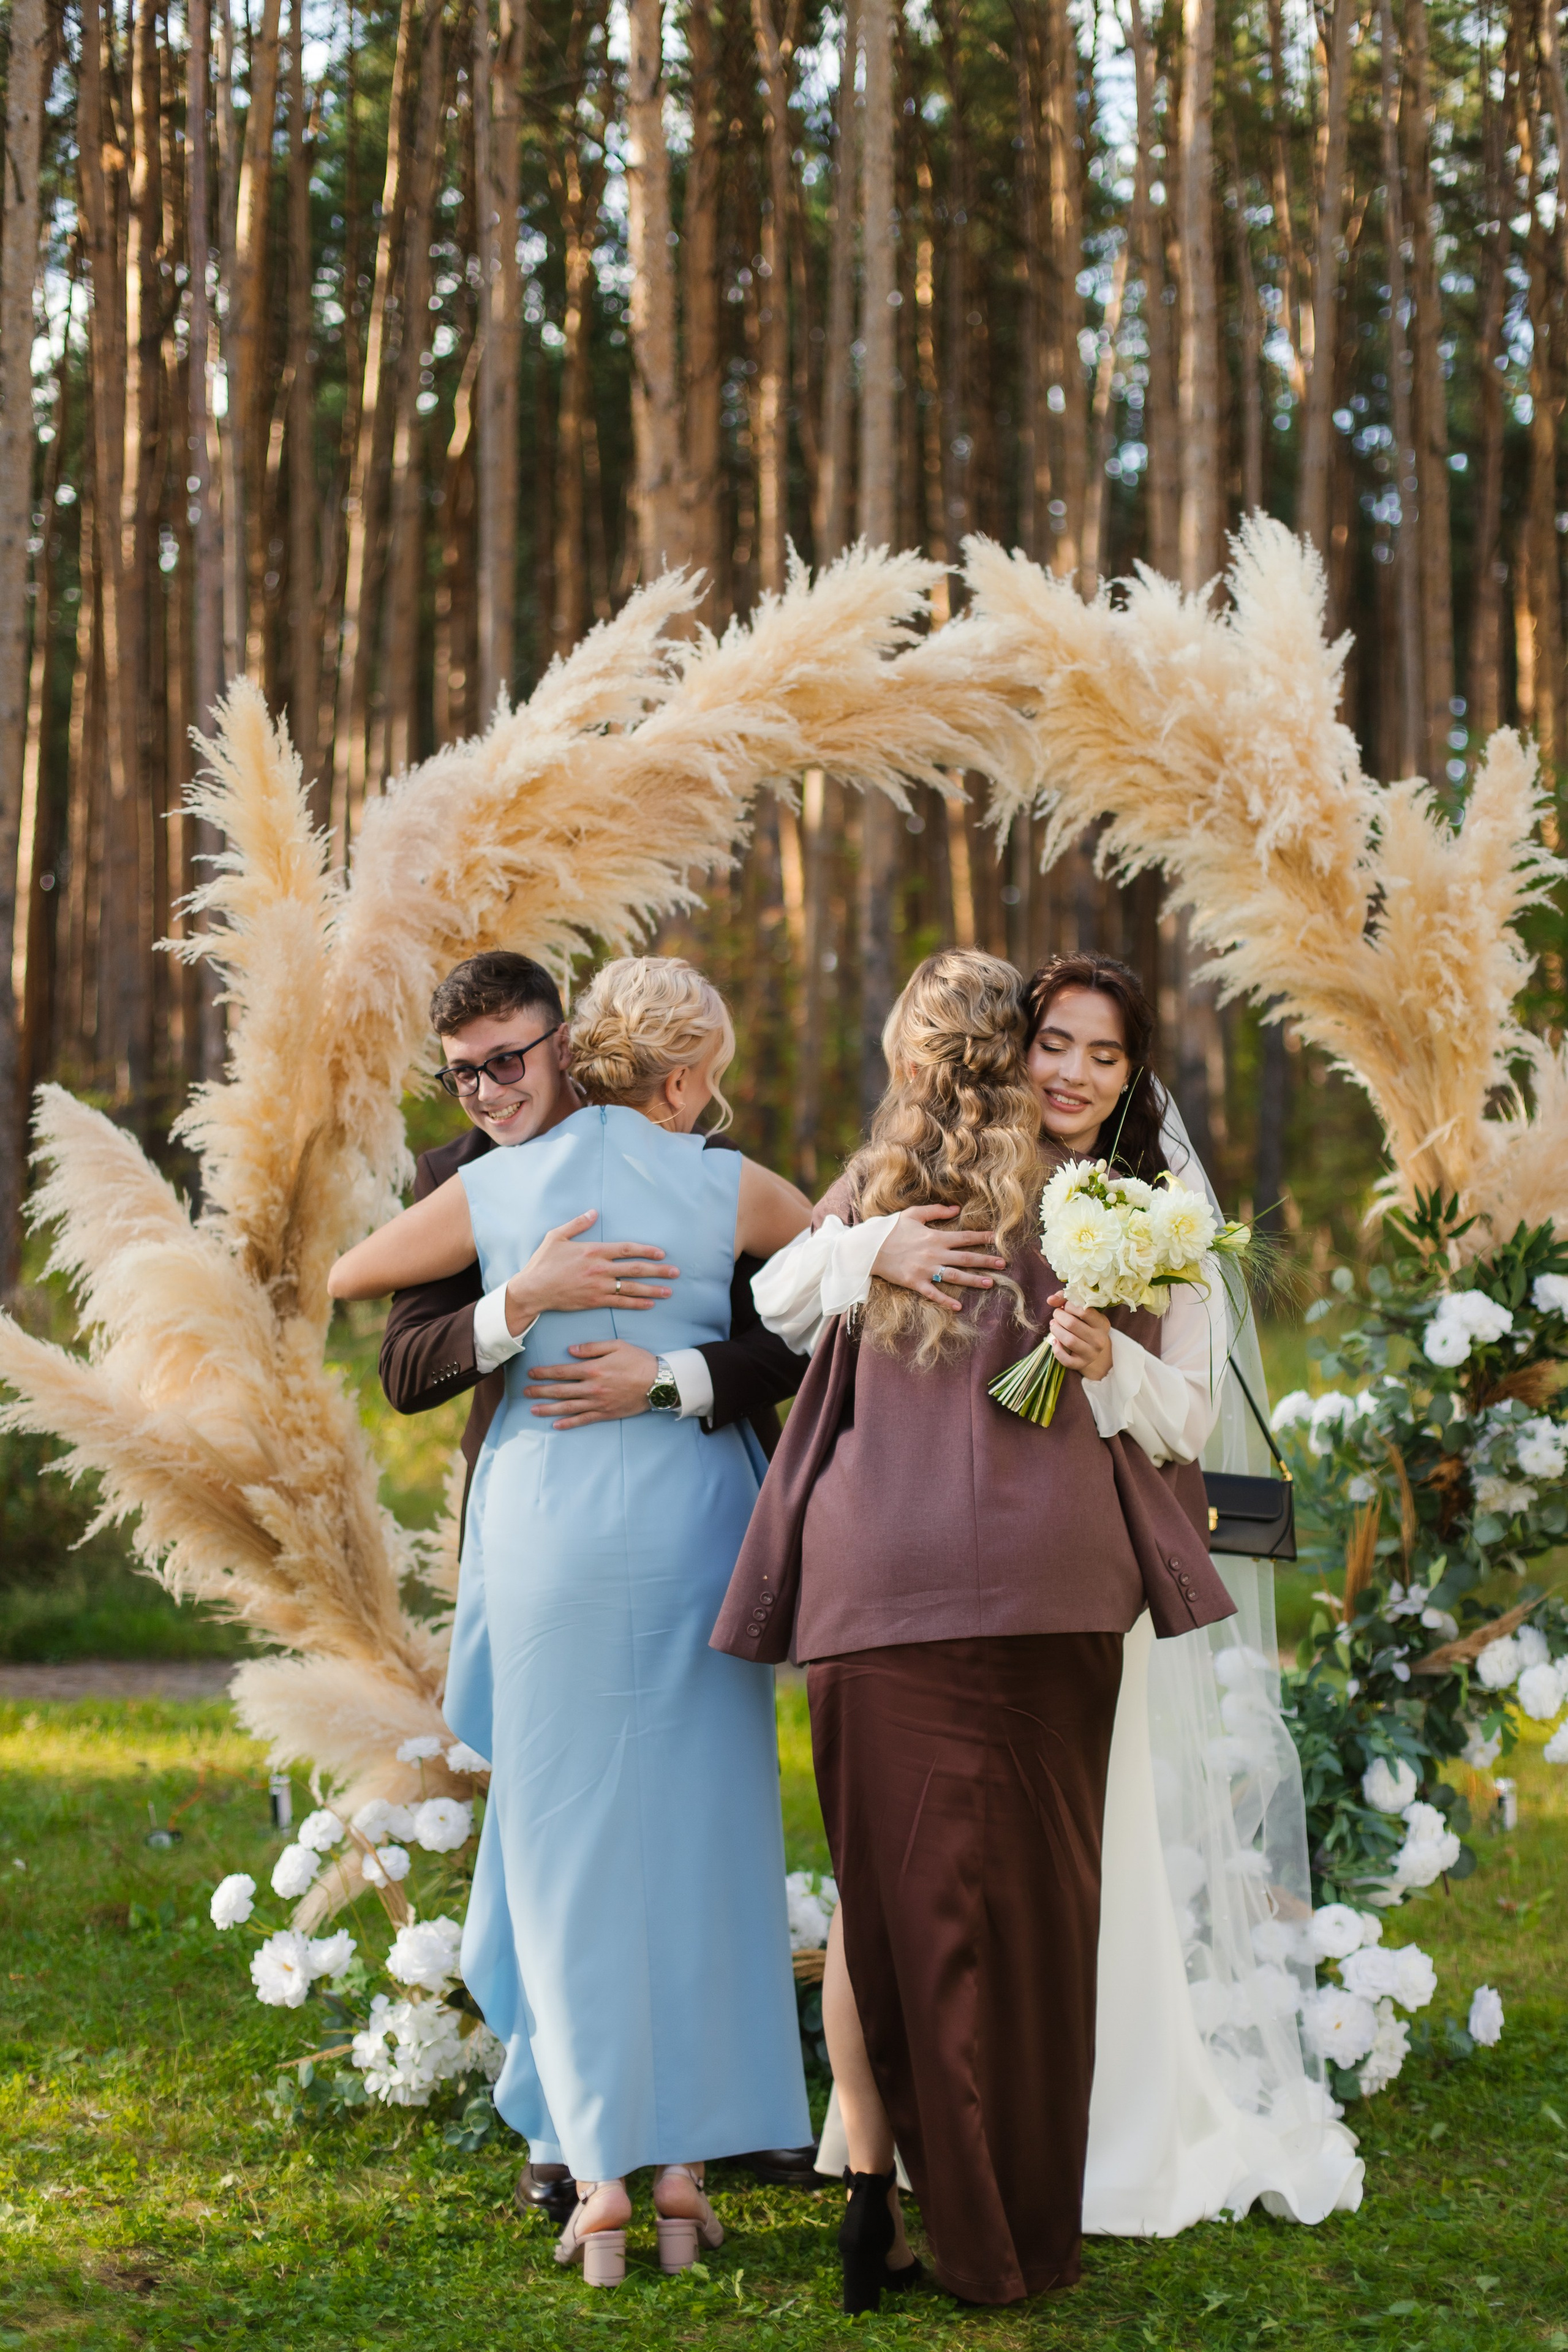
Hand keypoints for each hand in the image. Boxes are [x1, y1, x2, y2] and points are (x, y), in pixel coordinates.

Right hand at [502, 1211, 678, 1333]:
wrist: (533, 1290)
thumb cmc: (543, 1262)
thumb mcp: (556, 1236)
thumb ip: (577, 1224)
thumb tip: (593, 1212)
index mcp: (593, 1251)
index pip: (626, 1249)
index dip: (646, 1250)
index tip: (661, 1253)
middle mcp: (599, 1269)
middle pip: (635, 1269)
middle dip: (658, 1270)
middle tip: (675, 1272)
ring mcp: (598, 1287)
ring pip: (632, 1287)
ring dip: (653, 1289)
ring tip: (669, 1291)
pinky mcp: (594, 1301)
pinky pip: (621, 1303)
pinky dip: (636, 1303)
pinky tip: (649, 1304)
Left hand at [522, 1341, 660, 1429]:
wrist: (659, 1382)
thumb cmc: (638, 1360)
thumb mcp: (616, 1345)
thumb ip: (591, 1347)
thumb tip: (570, 1351)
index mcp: (593, 1369)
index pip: (562, 1371)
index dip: (544, 1372)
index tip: (531, 1373)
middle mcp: (592, 1388)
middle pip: (560, 1391)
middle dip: (540, 1391)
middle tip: (525, 1392)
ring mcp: (598, 1403)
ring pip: (568, 1407)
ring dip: (548, 1409)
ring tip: (533, 1410)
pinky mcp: (606, 1413)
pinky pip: (583, 1420)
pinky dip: (569, 1423)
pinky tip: (556, 1425)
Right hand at [869, 1204, 1005, 1312]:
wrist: (869, 1247)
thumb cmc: (890, 1229)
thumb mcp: (913, 1214)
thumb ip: (936, 1211)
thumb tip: (957, 1209)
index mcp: (935, 1237)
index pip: (965, 1237)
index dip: (982, 1238)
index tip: (997, 1239)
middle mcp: (934, 1254)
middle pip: (966, 1258)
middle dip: (986, 1261)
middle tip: (1003, 1264)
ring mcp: (925, 1270)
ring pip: (955, 1276)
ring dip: (974, 1280)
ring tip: (990, 1283)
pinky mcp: (915, 1283)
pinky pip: (933, 1293)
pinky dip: (946, 1300)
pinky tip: (958, 1306)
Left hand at [1047, 1291, 1113, 1381]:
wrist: (1091, 1346)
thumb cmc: (1083, 1323)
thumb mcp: (1079, 1309)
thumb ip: (1065, 1298)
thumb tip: (1050, 1300)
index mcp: (1102, 1323)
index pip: (1084, 1311)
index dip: (1069, 1306)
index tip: (1065, 1306)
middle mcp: (1100, 1339)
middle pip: (1072, 1324)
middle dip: (1059, 1316)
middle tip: (1056, 1315)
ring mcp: (1091, 1353)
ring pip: (1069, 1341)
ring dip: (1055, 1330)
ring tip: (1053, 1325)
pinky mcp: (1081, 1364)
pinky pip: (1066, 1359)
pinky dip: (1056, 1350)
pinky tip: (1055, 1341)